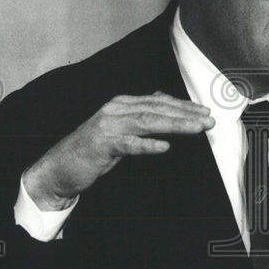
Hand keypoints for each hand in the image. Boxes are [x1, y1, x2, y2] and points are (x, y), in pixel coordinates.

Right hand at [22, 92, 213, 209]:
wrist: (60, 167)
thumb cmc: (94, 149)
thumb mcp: (120, 129)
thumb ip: (140, 116)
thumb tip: (166, 104)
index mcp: (122, 104)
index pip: (159, 102)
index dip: (184, 106)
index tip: (205, 112)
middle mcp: (116, 110)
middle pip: (157, 109)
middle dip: (186, 114)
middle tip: (209, 120)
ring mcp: (107, 126)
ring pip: (147, 122)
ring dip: (175, 125)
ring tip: (196, 129)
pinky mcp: (101, 145)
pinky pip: (128, 144)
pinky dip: (147, 145)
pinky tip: (164, 147)